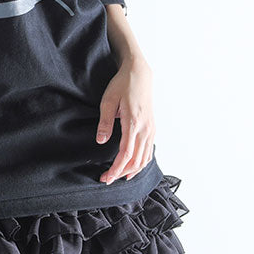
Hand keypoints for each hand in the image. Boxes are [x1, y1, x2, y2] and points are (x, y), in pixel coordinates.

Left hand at [95, 60, 155, 183]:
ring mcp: (151, 129)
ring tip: (119, 176)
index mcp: (133, 123)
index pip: (126, 154)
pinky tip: (133, 165)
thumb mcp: (108, 101)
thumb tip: (101, 141)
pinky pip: (149, 150)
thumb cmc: (122, 85)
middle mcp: (145, 129)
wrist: (139, 74)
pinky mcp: (152, 127)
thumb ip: (105, 122)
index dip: (116, 169)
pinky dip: (141, 162)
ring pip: (145, 158)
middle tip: (108, 179)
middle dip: (121, 173)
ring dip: (133, 170)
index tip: (106, 177)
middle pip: (136, 160)